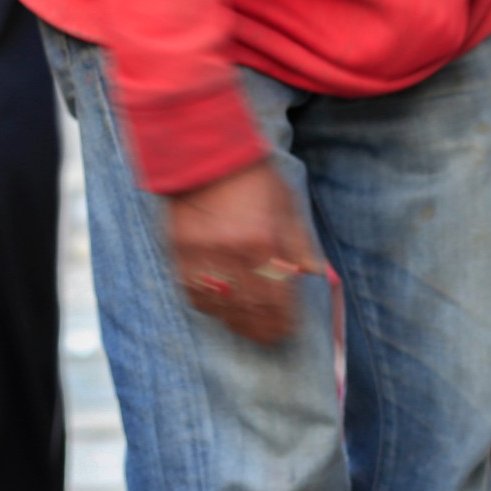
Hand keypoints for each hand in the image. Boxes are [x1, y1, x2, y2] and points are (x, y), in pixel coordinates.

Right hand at [165, 160, 321, 344]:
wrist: (204, 150)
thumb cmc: (253, 178)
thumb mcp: (288, 207)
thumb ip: (300, 244)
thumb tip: (312, 275)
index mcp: (264, 244)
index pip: (277, 300)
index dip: (283, 321)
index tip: (287, 331)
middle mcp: (233, 254)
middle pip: (249, 309)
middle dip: (261, 329)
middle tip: (268, 339)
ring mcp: (202, 254)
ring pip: (219, 305)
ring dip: (234, 321)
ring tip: (245, 328)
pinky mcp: (178, 250)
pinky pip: (191, 290)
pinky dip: (205, 304)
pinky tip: (216, 308)